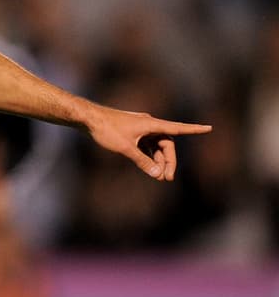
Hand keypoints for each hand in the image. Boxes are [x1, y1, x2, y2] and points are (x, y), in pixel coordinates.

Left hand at [86, 106, 211, 180]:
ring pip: (156, 145)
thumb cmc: (106, 130)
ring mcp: (140, 127)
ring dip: (159, 159)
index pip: (177, 128)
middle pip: (166, 143)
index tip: (209, 128)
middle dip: (169, 161)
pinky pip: (147, 144)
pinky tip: (149, 167)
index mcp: (150, 123)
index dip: (194, 129)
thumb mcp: (126, 148)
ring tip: (158, 176)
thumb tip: (157, 174)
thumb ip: (143, 162)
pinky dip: (149, 155)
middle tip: (167, 178)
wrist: (87, 118)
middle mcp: (148, 123)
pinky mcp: (132, 131)